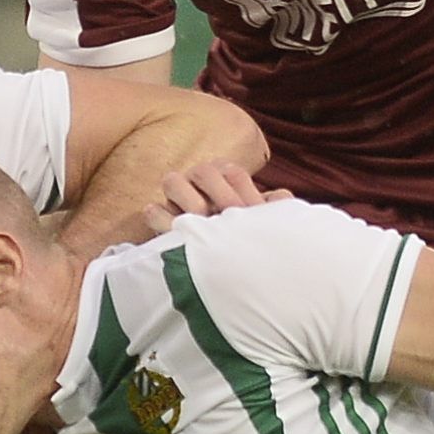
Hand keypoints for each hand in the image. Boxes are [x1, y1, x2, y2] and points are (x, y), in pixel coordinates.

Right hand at [149, 159, 279, 228]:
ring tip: (200, 220)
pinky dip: (160, 218)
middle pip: (203, 170)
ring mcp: (176, 198)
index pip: (231, 172)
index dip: (240, 190)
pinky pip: (152, 210)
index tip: (248, 212)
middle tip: (227, 216)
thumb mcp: (263, 221)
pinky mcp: (159, 219)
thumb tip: (281, 200)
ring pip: (172, 180)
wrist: (226, 263)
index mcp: (225, 177)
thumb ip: (274, 208)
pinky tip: (177, 232)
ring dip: (188, 199)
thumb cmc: (246, 237)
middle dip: (217, 193)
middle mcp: (199, 182)